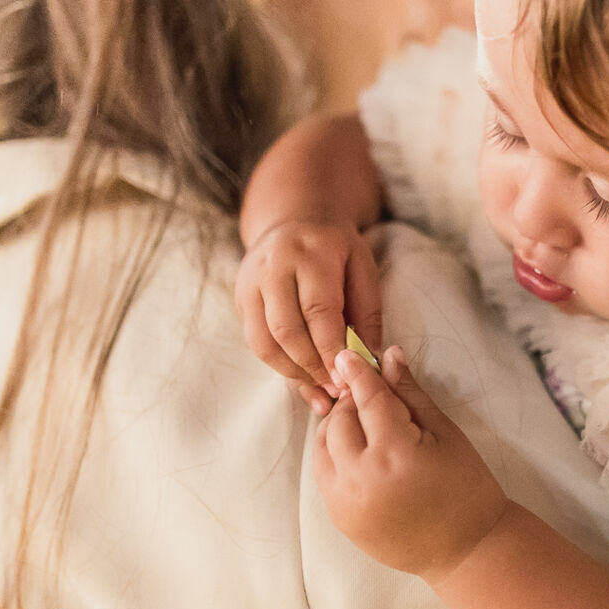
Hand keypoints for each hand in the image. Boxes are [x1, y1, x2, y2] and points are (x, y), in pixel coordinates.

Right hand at [236, 219, 382, 415]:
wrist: (293, 219)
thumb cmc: (336, 249)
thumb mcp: (362, 267)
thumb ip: (368, 311)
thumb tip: (367, 358)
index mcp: (311, 253)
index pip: (318, 310)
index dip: (331, 349)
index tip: (346, 378)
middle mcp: (274, 266)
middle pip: (286, 329)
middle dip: (311, 366)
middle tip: (334, 390)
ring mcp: (250, 281)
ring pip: (264, 340)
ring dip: (292, 372)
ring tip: (318, 388)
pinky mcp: (240, 298)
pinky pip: (254, 340)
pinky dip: (277, 364)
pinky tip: (301, 376)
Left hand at [314, 346, 509, 580]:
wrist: (466, 550)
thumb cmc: (467, 489)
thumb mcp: (445, 434)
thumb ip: (410, 395)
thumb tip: (389, 357)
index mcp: (395, 454)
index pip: (368, 400)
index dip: (359, 373)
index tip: (348, 354)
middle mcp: (362, 479)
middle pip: (339, 421)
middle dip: (351, 401)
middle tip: (370, 395)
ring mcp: (345, 503)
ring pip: (323, 447)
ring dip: (337, 427)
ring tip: (363, 423)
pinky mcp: (339, 519)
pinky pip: (324, 474)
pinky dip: (334, 455)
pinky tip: (358, 451)